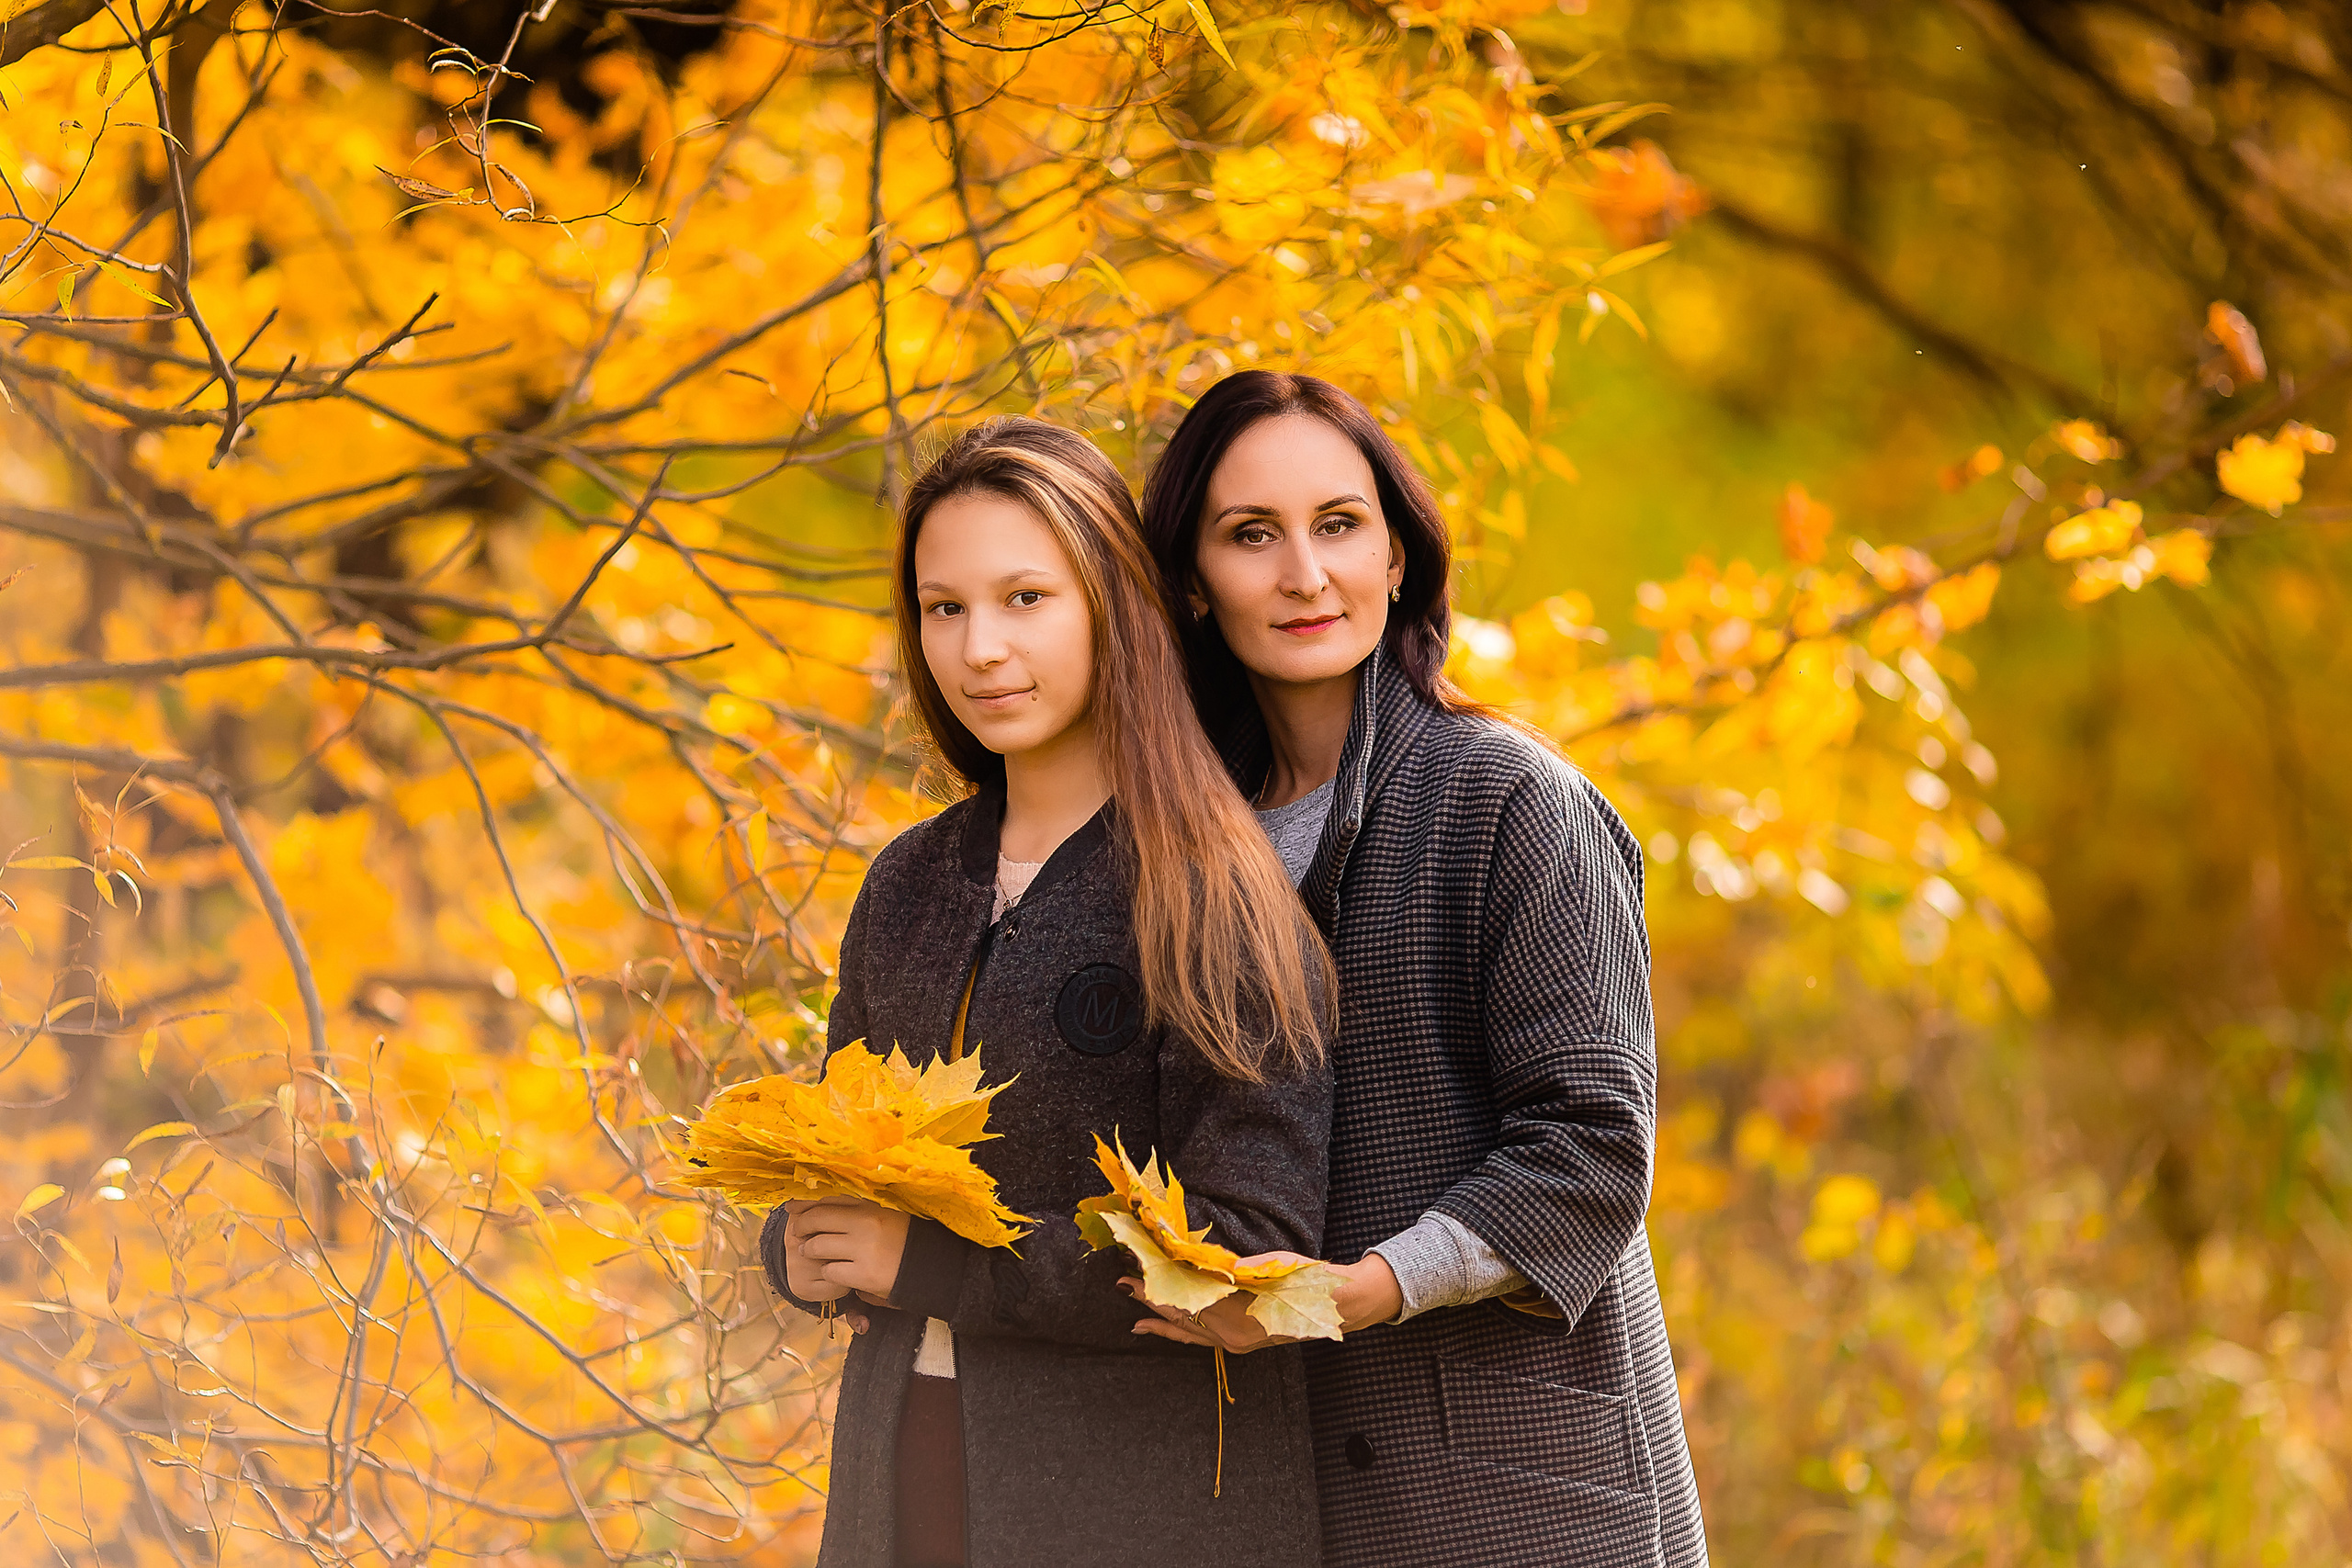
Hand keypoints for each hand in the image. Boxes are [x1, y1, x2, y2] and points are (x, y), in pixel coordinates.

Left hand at [786, 1198, 909, 1302]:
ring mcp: (863, 1249)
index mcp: (871, 1207)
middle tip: (798, 1233)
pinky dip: (827, 1272)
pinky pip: (830, 1271)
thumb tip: (821, 1204)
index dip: (806, 1203)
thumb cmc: (906, 1240)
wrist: (931, 1267)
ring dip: (810, 1250)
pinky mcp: (863, 1274)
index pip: (830, 1200)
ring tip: (809, 1252)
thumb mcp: (885, 1215)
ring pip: (818, 1246)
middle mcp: (865, 1223)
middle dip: (802, 1226)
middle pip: (818, 1219)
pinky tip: (832, 1271)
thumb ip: (858, 1209)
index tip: (792, 1207)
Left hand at [1125, 1251, 1404, 1351]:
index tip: (1136, 1272)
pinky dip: (1175, 1331)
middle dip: (1151, 1299)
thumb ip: (1239, 1270)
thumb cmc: (1306, 1279)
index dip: (1160, 1288)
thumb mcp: (1273, 1266)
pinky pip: (1198, 1339)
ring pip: (1187, 1330)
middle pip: (1183, 1317)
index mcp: (1240, 1318)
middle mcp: (1233, 1338)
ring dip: (1158, 1315)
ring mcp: (1235, 1344)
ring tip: (1131, 1303)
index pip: (1189, 1302)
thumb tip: (1208, 1266)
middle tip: (1123, 1280)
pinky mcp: (1237, 1343)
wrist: (1337, 1305)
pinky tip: (1155, 1327)